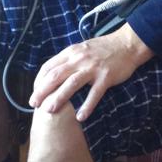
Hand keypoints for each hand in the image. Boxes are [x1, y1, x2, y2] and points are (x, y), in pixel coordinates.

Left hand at [29, 24, 153, 120]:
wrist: (127, 44)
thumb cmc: (104, 49)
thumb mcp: (82, 49)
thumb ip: (69, 60)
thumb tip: (54, 73)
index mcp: (71, 52)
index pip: (48, 67)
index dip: (38, 81)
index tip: (34, 93)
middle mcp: (79, 59)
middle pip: (55, 76)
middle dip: (42, 91)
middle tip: (34, 104)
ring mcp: (92, 68)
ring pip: (71, 84)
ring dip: (59, 98)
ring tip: (49, 110)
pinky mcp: (106, 77)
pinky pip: (94, 93)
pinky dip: (87, 105)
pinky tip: (80, 117)